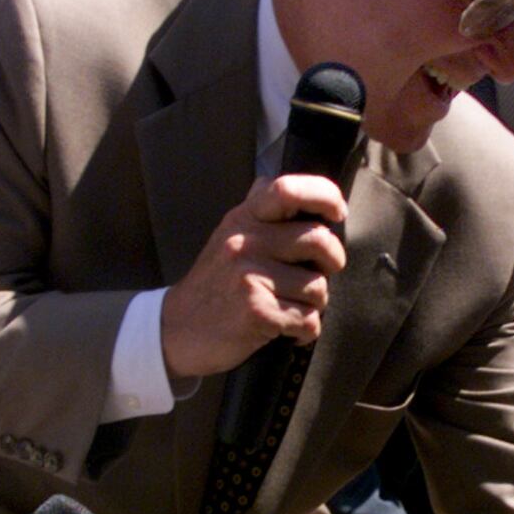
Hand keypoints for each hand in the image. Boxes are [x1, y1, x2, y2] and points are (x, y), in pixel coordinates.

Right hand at [160, 172, 347, 380]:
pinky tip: (287, 330)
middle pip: (319, 240)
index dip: (325, 196)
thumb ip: (256, 212)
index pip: (288, 189)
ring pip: (318, 287)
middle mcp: (246, 242)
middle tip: (320, 274)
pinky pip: (308, 320)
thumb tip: (279, 182)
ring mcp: (249, 277)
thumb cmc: (214, 284)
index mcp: (244, 219)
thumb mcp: (228, 236)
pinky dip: (305, 331)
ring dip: (315, 304)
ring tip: (293, 306)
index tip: (337, 214)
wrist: (177, 329)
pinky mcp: (256, 312)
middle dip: (332, 262)